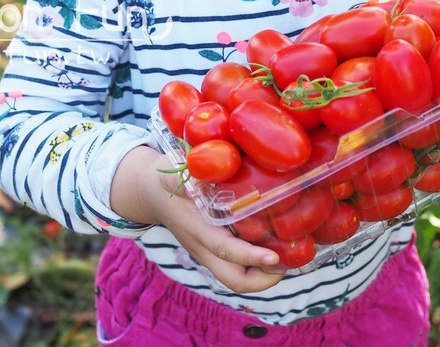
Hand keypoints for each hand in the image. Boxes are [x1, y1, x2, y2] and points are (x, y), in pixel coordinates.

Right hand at [111, 146, 285, 292]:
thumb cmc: (167, 179)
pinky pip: (236, 266)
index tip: (275, 256)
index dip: (251, 256)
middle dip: (263, 280)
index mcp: (196, 229)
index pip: (225, 250)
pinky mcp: (214, 249)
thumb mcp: (177, 169)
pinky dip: (257, 264)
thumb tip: (213, 160)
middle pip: (234, 280)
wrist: (149, 193)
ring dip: (264, 275)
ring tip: (290, 257)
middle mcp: (203, 247)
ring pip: (237, 278)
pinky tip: (277, 246)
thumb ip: (192, 167)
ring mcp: (208, 252)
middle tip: (289, 261)